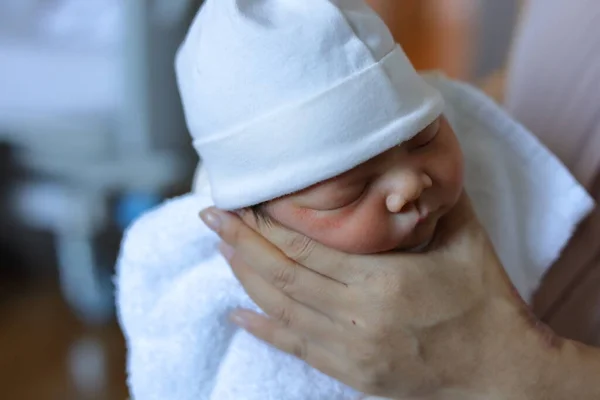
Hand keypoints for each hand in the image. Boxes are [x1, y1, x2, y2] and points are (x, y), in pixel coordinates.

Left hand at [199, 194, 559, 398]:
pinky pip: (294, 348)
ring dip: (245, 277)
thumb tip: (408, 162)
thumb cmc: (483, 298)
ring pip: (281, 310)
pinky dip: (262, 328)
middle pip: (283, 276)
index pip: (307, 249)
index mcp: (385, 280)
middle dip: (241, 243)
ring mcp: (351, 351)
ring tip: (221, 248)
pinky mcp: (351, 373)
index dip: (267, 225)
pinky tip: (237, 311)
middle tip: (211, 217)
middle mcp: (360, 317)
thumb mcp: (466, 239)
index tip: (241, 202)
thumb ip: (431, 199)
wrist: (499, 370)